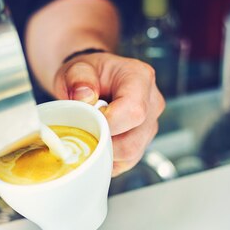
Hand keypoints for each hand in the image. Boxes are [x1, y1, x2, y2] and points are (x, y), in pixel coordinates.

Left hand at [52, 52, 165, 175]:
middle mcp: (152, 102)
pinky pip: (126, 162)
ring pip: (130, 155)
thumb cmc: (86, 74)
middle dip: (103, 141)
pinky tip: (97, 143)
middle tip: (83, 130)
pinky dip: (107, 158)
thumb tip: (85, 98)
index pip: (134, 111)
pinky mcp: (143, 143)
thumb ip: (79, 78)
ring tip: (89, 134)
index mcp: (140, 77)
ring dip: (104, 152)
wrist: (89, 82)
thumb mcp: (76, 67)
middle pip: (133, 140)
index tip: (88, 120)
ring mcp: (150, 125)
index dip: (108, 123)